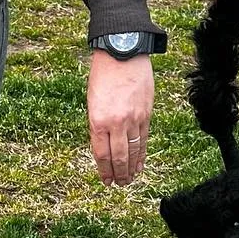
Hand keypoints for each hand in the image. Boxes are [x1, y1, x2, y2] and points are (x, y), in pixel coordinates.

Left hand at [87, 50, 153, 184]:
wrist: (122, 52)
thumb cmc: (103, 74)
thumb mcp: (92, 101)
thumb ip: (97, 124)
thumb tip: (103, 145)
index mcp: (98, 120)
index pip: (101, 153)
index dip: (104, 170)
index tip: (106, 181)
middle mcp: (116, 122)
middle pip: (118, 156)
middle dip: (119, 173)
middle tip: (120, 184)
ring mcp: (133, 119)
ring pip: (133, 150)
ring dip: (131, 168)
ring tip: (130, 179)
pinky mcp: (146, 114)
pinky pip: (144, 139)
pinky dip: (142, 154)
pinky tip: (141, 164)